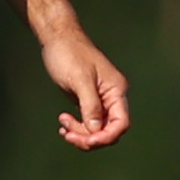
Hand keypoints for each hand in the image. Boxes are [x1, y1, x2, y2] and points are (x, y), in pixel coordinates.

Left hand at [39, 22, 130, 148]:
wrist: (58, 39)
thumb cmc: (69, 54)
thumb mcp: (80, 80)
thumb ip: (91, 106)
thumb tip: (97, 130)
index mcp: (116, 91)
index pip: (121, 123)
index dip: (106, 137)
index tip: (88, 141)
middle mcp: (112, 98)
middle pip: (109, 130)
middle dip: (89, 137)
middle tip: (68, 134)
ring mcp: (100, 101)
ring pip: (97, 130)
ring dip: (80, 133)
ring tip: (63, 123)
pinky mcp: (88, 101)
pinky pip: (87, 123)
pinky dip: (76, 128)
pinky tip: (64, 126)